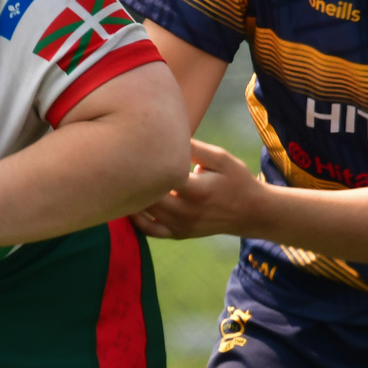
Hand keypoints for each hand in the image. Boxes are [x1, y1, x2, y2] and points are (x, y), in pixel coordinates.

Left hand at [130, 138, 263, 239]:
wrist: (252, 212)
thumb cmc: (237, 180)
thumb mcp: (221, 159)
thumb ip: (195, 149)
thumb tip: (167, 133)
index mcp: (197, 191)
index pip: (161, 176)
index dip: (143, 162)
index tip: (129, 148)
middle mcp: (187, 212)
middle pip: (148, 197)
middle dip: (131, 180)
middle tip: (115, 162)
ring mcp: (182, 226)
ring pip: (146, 214)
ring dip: (131, 198)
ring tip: (117, 180)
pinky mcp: (179, 234)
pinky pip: (150, 231)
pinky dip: (137, 220)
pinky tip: (129, 204)